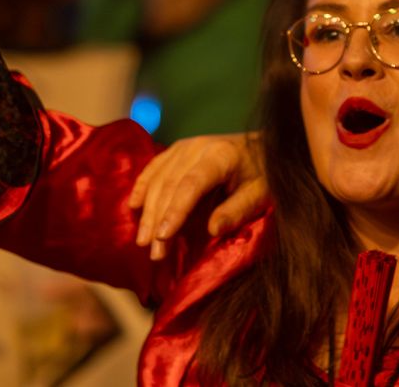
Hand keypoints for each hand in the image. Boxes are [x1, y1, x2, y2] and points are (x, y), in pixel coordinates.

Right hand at [128, 132, 268, 260]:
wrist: (265, 145)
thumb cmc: (264, 172)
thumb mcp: (260, 192)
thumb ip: (237, 209)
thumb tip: (212, 230)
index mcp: (220, 155)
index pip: (191, 185)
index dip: (175, 211)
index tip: (162, 237)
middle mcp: (198, 147)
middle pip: (170, 185)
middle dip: (159, 220)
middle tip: (154, 252)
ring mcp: (185, 146)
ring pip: (159, 179)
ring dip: (148, 211)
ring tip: (143, 241)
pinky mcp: (178, 149)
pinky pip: (154, 168)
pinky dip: (142, 186)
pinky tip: (133, 206)